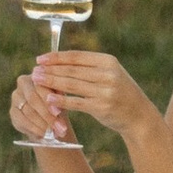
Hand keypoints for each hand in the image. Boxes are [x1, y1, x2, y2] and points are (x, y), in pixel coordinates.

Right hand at [9, 68, 77, 149]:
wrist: (51, 116)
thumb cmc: (59, 103)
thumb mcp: (62, 98)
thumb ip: (60, 99)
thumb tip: (57, 109)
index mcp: (37, 74)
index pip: (40, 86)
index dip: (48, 100)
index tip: (58, 112)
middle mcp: (23, 82)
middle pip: (32, 99)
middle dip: (47, 115)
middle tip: (59, 128)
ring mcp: (16, 97)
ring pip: (28, 112)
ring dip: (43, 125)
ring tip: (56, 133)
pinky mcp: (12, 112)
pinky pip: (22, 121)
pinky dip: (34, 129)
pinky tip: (44, 135)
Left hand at [30, 51, 153, 144]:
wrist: (138, 115)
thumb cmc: (119, 92)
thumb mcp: (109, 73)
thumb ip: (89, 67)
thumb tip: (58, 60)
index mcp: (108, 61)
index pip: (76, 56)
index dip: (56, 57)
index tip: (40, 59)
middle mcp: (107, 74)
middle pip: (72, 70)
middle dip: (50, 69)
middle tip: (34, 70)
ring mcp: (105, 91)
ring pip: (72, 85)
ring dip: (52, 82)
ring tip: (37, 81)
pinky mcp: (102, 107)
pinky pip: (77, 102)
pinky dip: (61, 101)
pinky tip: (49, 99)